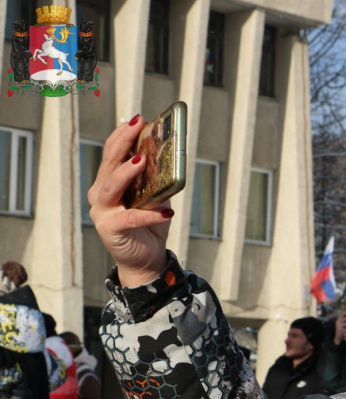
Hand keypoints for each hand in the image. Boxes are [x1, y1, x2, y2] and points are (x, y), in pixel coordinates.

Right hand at [88, 115, 171, 286]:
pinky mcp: (111, 229)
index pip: (111, 153)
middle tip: (138, 125)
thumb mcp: (156, 198)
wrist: (146, 258)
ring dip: (127, 171)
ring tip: (142, 158)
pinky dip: (150, 215)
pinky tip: (167, 210)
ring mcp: (102, 211)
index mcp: (109, 182)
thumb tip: (170, 159)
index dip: (122, 135)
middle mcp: (100, 194)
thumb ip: (157, 181)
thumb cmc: (149, 226)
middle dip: (122, 142)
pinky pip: (132, 218)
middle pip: (108, 163)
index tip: (137, 118)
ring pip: (111, 186)